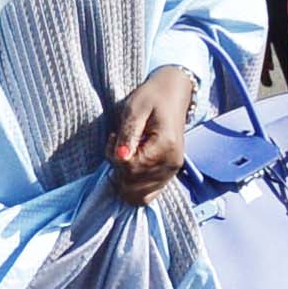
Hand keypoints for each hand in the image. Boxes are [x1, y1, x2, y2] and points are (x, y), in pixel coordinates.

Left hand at [105, 65, 197, 205]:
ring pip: (138, 193)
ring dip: (124, 177)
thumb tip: (121, 157)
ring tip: (126, 153)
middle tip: (118, 143)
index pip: (131, 168)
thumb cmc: (152, 97)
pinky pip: (148, 194)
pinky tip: (131, 165)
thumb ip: (128, 134)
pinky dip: (133, 185)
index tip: (114, 137)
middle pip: (133, 183)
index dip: (115, 157)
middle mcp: (171, 164)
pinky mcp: (168, 174)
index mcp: (165, 146)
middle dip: (118, 167)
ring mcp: (171, 171)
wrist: (174, 94)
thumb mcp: (135, 108)